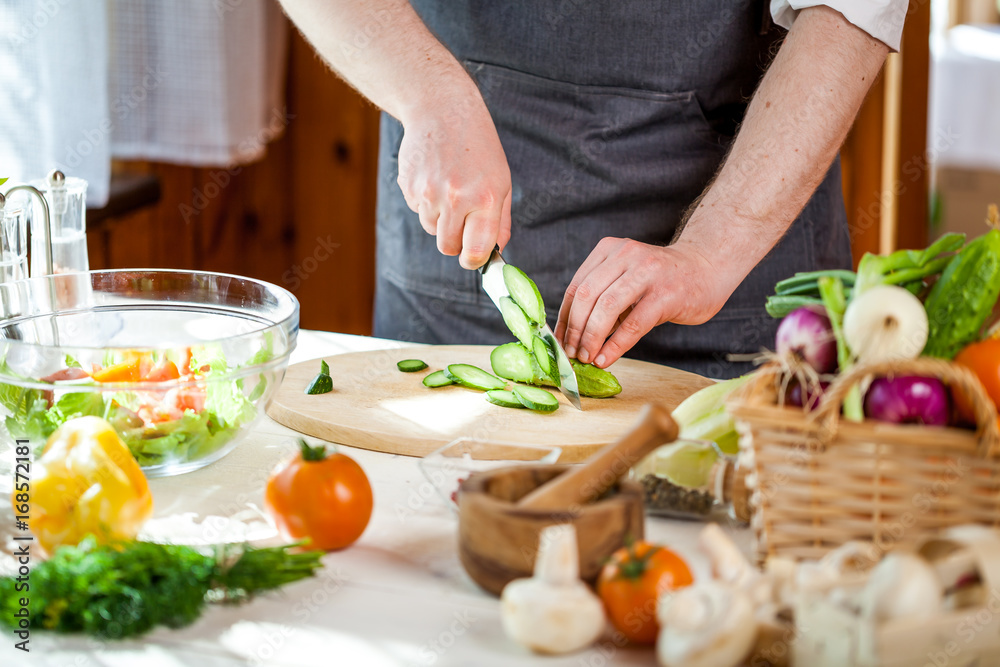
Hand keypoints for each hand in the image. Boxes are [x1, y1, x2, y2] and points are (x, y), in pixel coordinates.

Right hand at [397, 93, 512, 268]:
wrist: (442, 110)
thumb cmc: (478, 147)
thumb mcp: (501, 180)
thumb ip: (500, 220)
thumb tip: (496, 251)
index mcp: (485, 199)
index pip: (475, 251)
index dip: (473, 261)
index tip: (473, 259)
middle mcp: (456, 199)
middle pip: (448, 247)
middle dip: (455, 242)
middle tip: (463, 221)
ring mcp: (428, 193)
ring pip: (432, 229)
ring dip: (440, 218)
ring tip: (450, 187)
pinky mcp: (409, 186)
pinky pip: (418, 210)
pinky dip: (426, 202)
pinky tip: (434, 176)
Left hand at [554, 238, 734, 367]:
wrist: (707, 268)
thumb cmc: (661, 280)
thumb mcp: (627, 277)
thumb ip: (603, 297)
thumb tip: (573, 336)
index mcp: (610, 250)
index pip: (577, 286)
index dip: (564, 318)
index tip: (557, 342)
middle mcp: (626, 256)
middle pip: (587, 296)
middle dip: (575, 330)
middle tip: (572, 353)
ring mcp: (647, 273)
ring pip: (606, 309)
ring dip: (591, 338)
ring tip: (587, 357)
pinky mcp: (666, 295)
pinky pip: (633, 325)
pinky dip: (615, 346)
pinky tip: (606, 359)